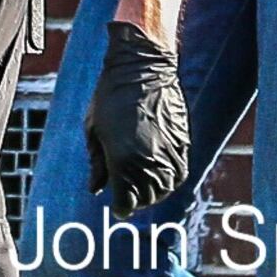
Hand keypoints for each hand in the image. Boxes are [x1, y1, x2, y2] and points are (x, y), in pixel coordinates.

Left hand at [83, 21, 190, 217]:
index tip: (118, 208)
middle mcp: (148, 160)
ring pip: (165, 188)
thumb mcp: (94, 131)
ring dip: (154, 194)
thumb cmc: (110, 97)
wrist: (142, 68)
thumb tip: (96, 190)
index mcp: (123, 159)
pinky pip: (179, 173)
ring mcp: (168, 151)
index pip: (126, 200)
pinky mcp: (183, 142)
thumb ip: (97, 164)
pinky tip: (159, 177)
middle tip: (129, 198)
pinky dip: (170, 180)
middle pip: (146, 197)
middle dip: (137, 202)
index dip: (121, 208)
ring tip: (143, 189)